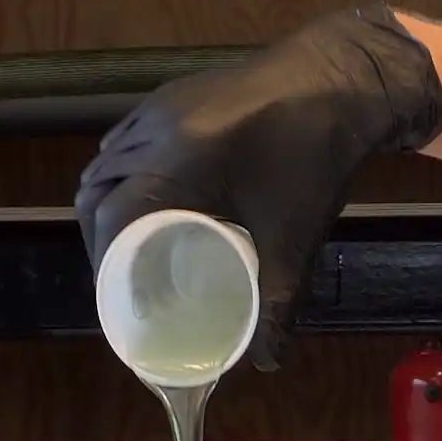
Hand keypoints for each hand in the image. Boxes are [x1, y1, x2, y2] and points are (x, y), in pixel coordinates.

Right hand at [75, 5, 441, 342]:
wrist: (343, 78)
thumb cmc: (317, 159)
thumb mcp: (294, 237)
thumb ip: (278, 302)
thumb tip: (266, 362)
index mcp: (174, 164)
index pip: (111, 219)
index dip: (104, 263)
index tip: (116, 296)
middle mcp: (155, 131)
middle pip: (97, 190)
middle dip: (100, 236)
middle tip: (122, 275)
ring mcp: (161, 106)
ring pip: (108, 159)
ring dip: (109, 201)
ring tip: (131, 241)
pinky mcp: (175, 93)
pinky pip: (128, 135)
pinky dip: (125, 169)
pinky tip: (147, 193)